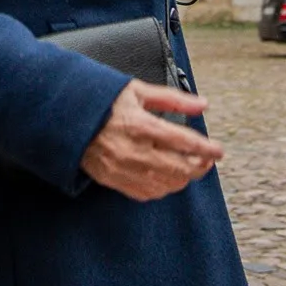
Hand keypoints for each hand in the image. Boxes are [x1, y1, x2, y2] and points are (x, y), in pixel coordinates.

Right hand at [81, 79, 223, 199]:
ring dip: (183, 178)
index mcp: (140, 125)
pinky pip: (147, 193)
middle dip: (200, 166)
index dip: (207, 149)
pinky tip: (166, 177)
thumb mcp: (137, 91)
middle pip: (180, 169)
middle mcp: (133, 151)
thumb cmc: (102, 102)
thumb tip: (202, 104)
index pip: (184, 142)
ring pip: (167, 185)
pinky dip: (163, 188)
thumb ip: (173, 99)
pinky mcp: (114, 180)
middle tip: (207, 159)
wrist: (67, 119)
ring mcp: (123, 169)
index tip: (218, 151)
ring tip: (188, 167)